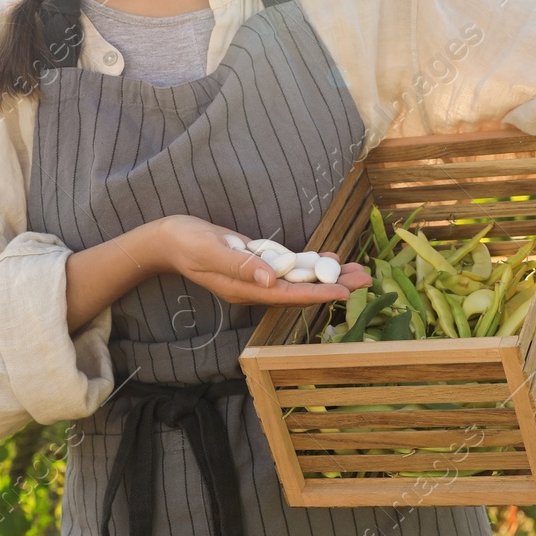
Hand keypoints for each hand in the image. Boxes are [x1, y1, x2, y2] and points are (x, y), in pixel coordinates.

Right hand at [156, 215, 372, 306]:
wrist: (169, 239)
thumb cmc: (186, 243)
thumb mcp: (210, 251)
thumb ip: (239, 265)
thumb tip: (270, 279)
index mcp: (245, 289)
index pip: (288, 296)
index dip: (317, 294)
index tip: (343, 292)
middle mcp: (256, 287)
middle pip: (301, 290)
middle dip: (333, 285)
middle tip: (366, 278)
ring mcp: (258, 277)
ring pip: (300, 279)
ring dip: (329, 275)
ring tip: (359, 270)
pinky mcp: (258, 264)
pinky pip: (290, 268)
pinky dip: (311, 264)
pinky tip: (331, 259)